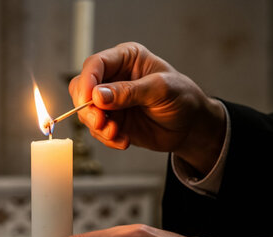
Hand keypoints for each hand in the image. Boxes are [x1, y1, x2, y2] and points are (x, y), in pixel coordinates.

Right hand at [69, 42, 225, 174]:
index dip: (87, 81)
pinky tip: (124, 141)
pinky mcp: (111, 120)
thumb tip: (97, 95)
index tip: (89, 99)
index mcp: (125, 58)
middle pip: (81, 88)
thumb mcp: (160, 90)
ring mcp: (110, 100)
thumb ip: (129, 92)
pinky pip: (96, 130)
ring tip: (117, 134)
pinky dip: (107, 138)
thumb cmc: (182, 98)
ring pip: (85, 112)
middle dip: (87, 108)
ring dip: (98, 127)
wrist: (191, 126)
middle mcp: (113, 77)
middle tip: (101, 123)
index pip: (95, 64)